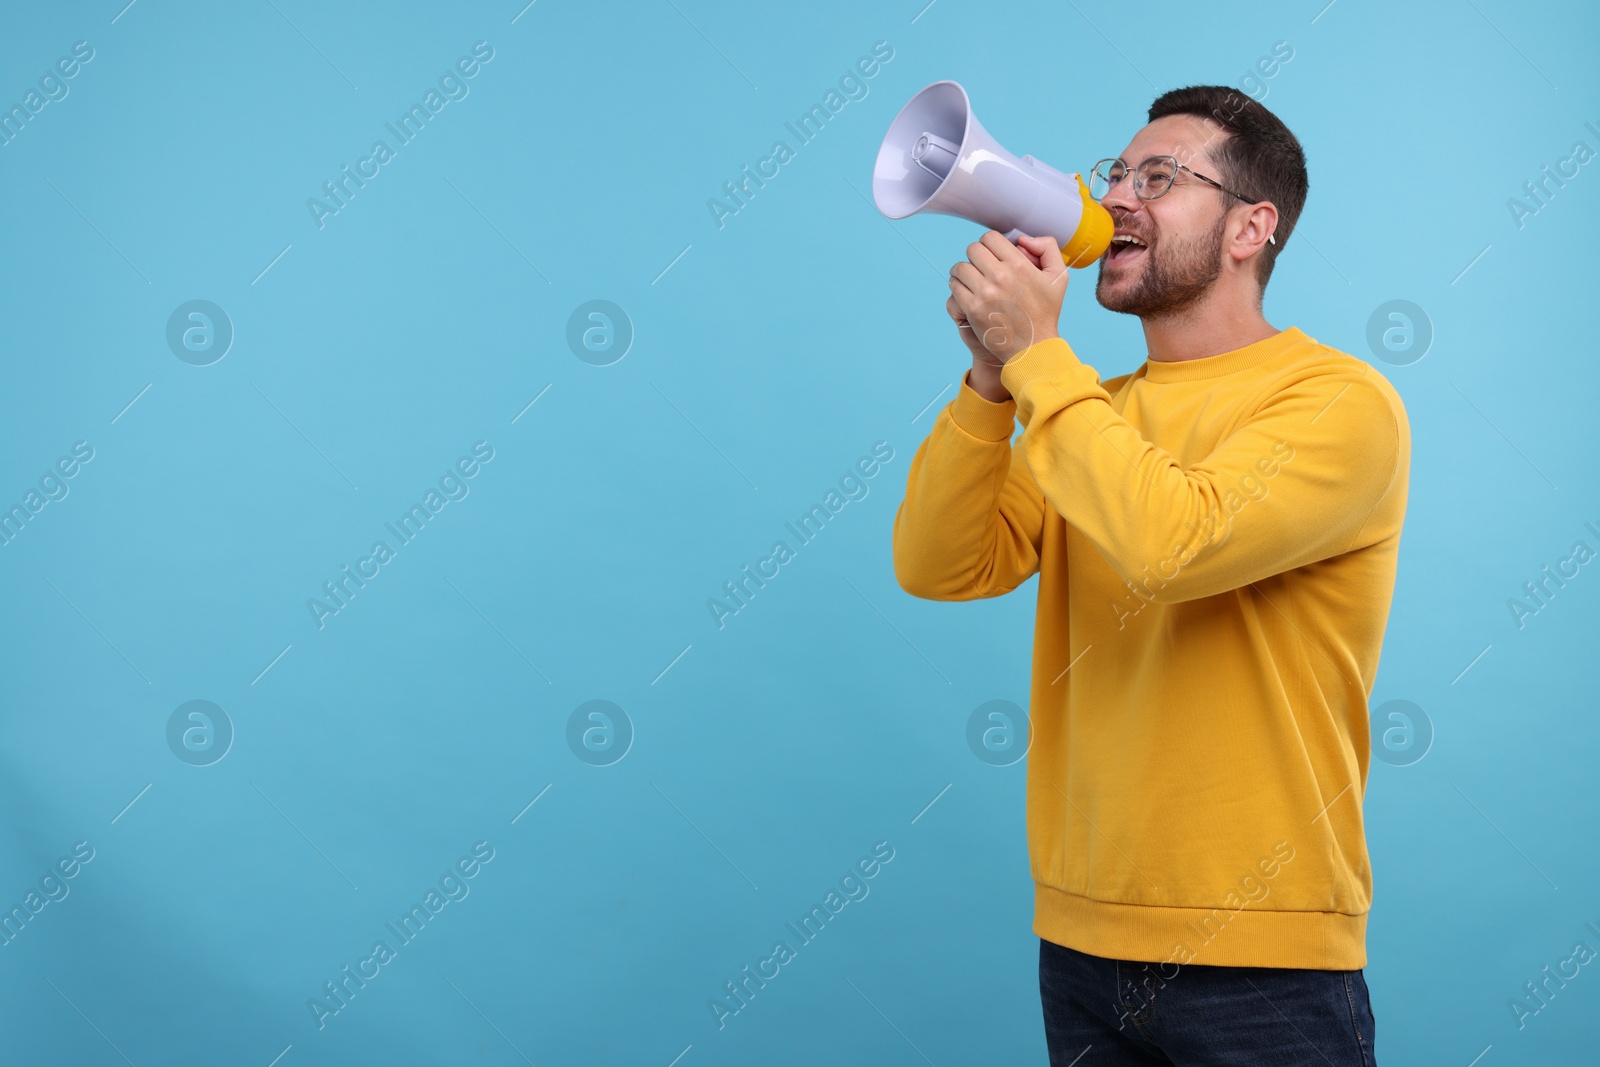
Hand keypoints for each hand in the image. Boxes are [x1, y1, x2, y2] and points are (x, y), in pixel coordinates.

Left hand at [947, 231, 1068, 364]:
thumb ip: (1047, 248)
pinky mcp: (972, 309)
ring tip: (970, 278)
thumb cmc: (1046, 312)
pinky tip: (966, 291)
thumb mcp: (1058, 277)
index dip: (989, 244)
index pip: (990, 238)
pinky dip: (957, 286)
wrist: (1033, 347)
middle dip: (976, 256)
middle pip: (972, 249)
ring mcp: (984, 293)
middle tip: (980, 267)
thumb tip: (1022, 238)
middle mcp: (1000, 276)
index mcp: (1019, 265)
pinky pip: (954, 286)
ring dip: (963, 271)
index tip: (992, 255)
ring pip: (960, 267)